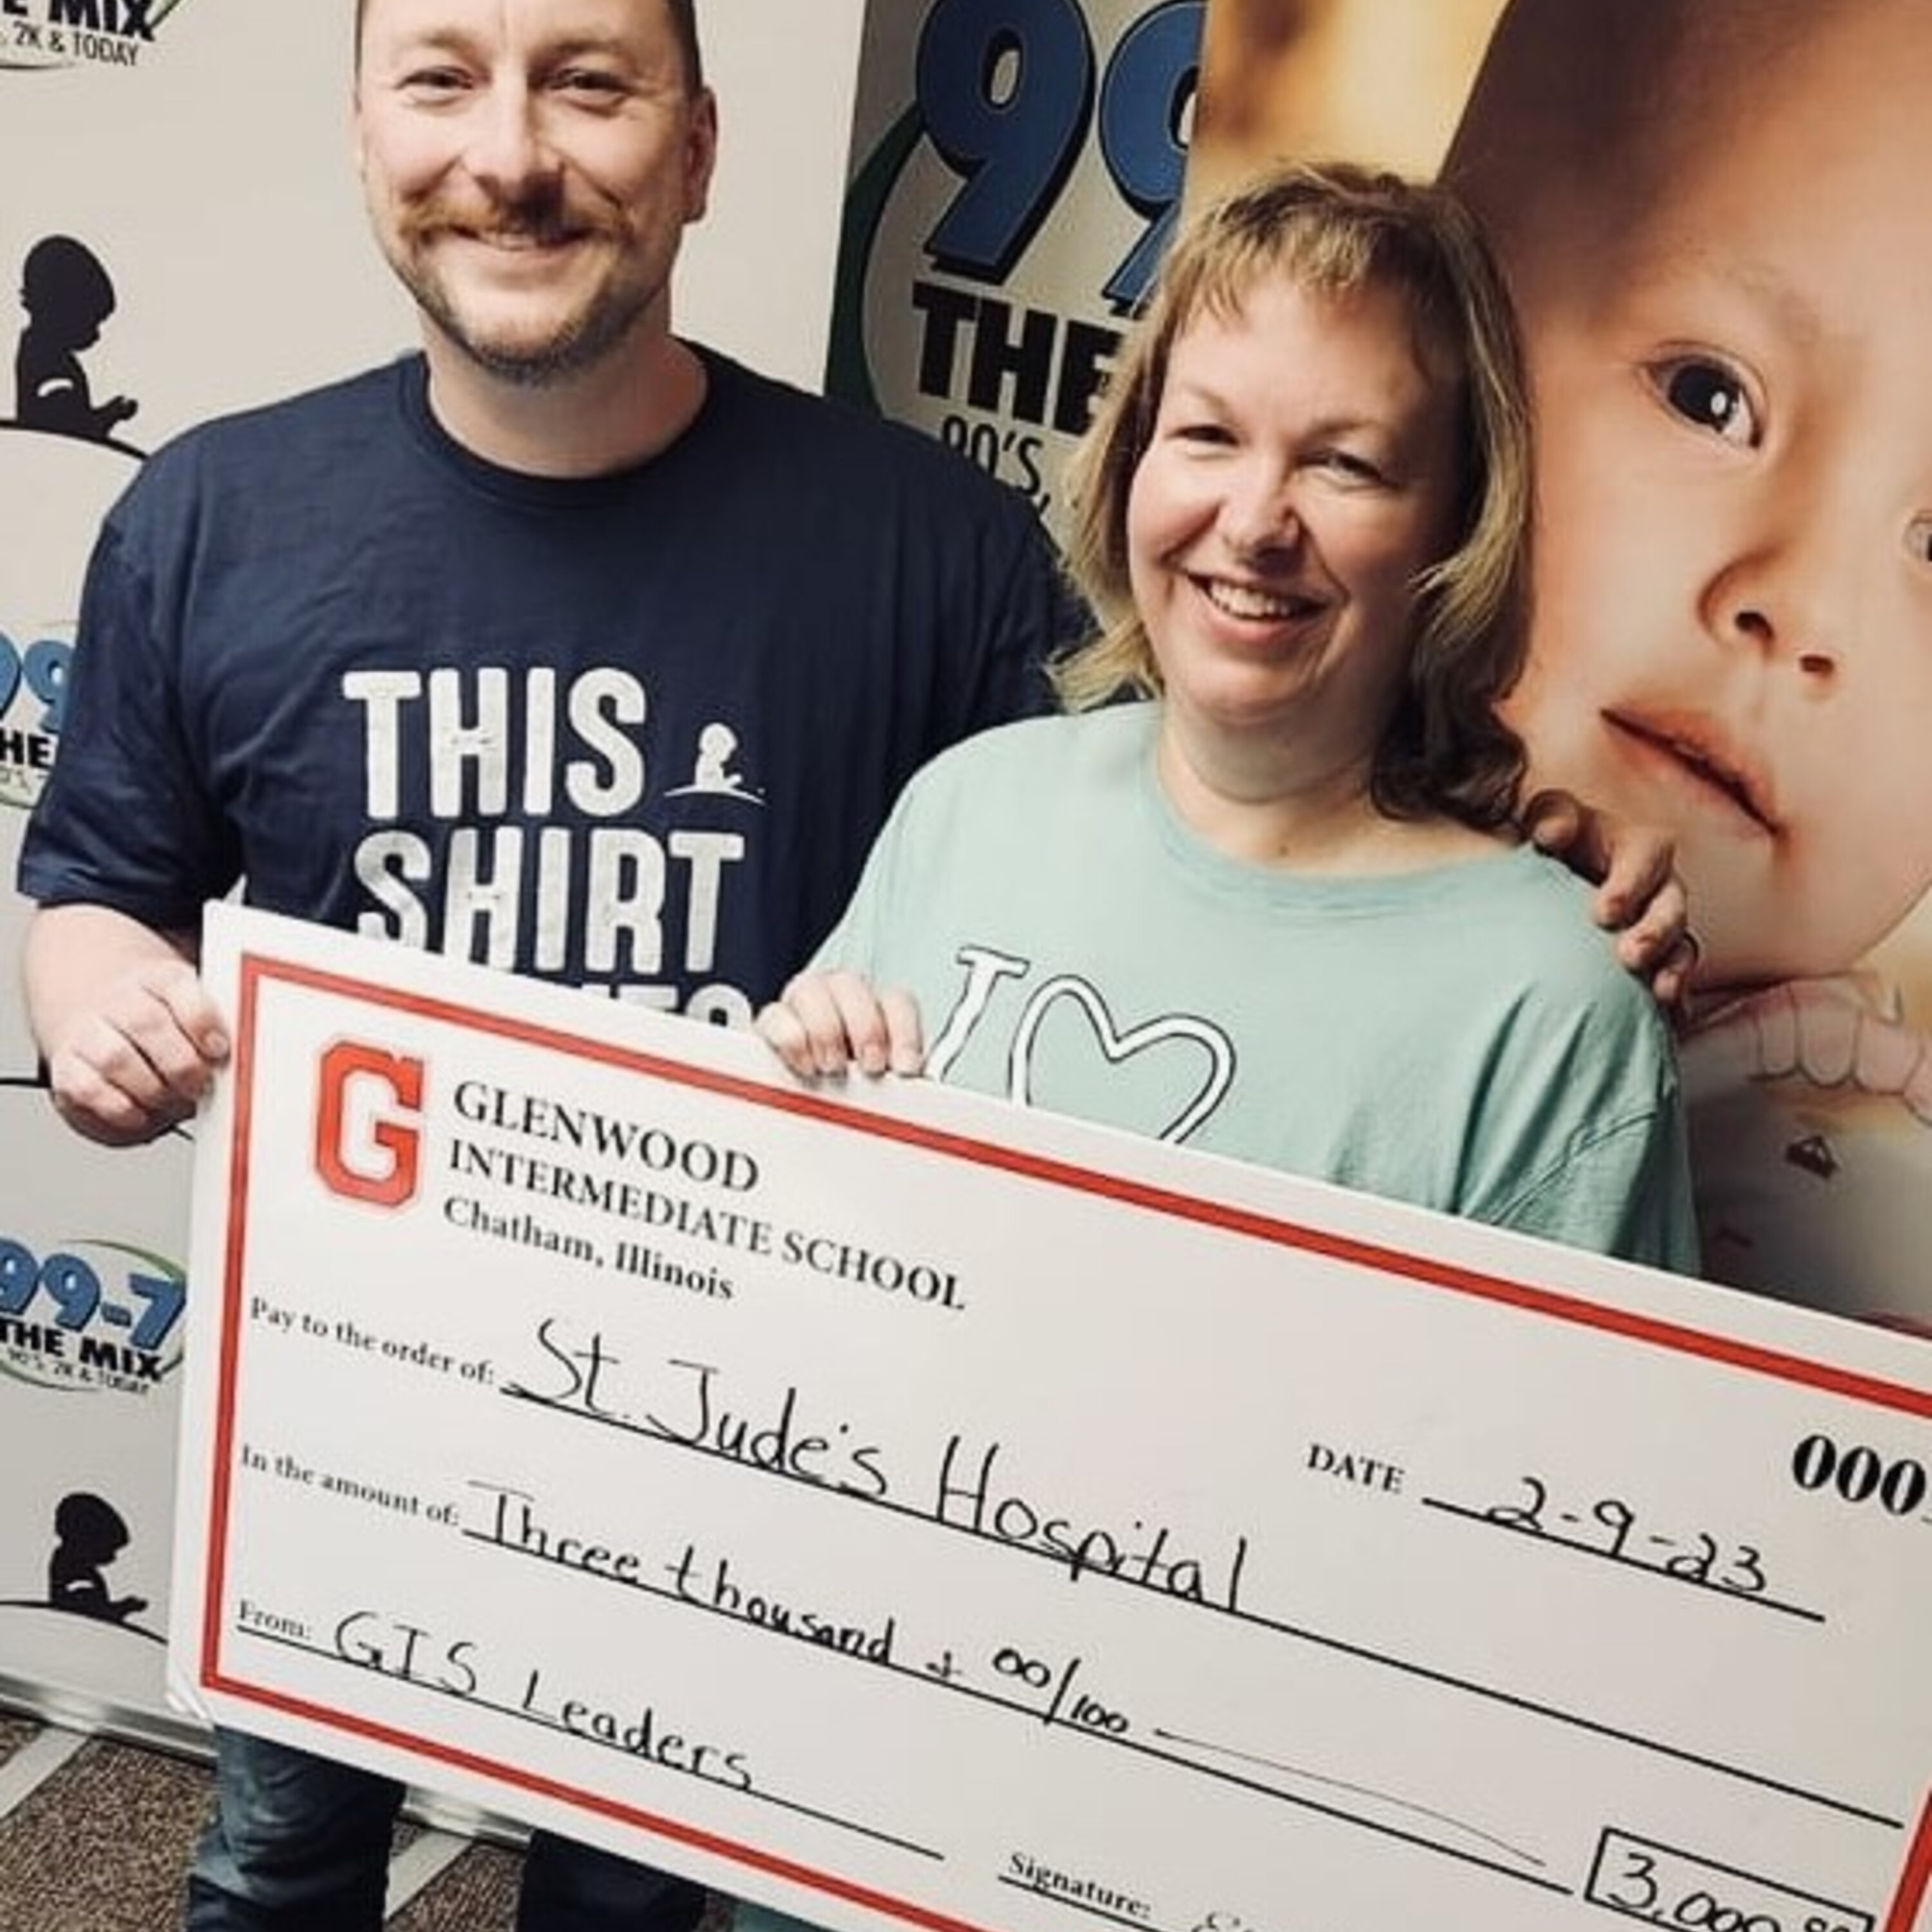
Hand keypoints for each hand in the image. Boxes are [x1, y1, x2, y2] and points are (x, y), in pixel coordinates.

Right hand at [43, 956, 228, 1145]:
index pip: (176, 985)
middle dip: (181, 1064)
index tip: (219, 1049)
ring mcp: (88, 1031)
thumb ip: (219, 1034)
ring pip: (115, 1057)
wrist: (99, 1020)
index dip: (200, 1019)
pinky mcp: (67, 1067)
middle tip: (201, 1086)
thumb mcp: (195, 1018)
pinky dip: (118, 1107)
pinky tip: (140, 1113)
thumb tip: (250, 1061)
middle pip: (146, 1023)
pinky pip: (86, 1088)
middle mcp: (120, 1000)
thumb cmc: (164, 1028)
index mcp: (160, 980)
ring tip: (174, 1102)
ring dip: (152, 1089)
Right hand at [756, 970, 925, 1080]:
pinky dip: (792, 1039)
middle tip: (870, 1066)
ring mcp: (801, 1004)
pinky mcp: (770, 1024)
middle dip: (865, 1027)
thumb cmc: (850, 1086)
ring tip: (832, 1068)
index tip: (905, 1067)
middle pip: (850, 983)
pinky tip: (805, 1065)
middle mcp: (836, 997)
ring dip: (826, 1031)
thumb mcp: (882, 1085)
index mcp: (874, 1008)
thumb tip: (914, 1091)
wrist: (804, 1097)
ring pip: (810, 989)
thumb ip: (898, 1081)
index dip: (904, 1032)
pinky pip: (774, 1015)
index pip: (895, 1000)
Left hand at [1522, 787, 1697, 1008]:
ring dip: (1673, 968)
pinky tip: (1668, 1019)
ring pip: (1680, 946)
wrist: (1535, 884)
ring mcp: (1657, 924)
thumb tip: (1554, 831)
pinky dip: (1674, 1000)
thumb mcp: (1544, 821)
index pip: (1647, 854)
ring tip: (1659, 992)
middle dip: (1656, 932)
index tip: (1604, 913)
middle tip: (1630, 956)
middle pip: (1671, 906)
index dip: (1632, 882)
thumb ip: (1550, 817)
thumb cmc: (1543, 843)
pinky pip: (1673, 980)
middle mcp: (1654, 886)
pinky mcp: (1653, 961)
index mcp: (1632, 847)